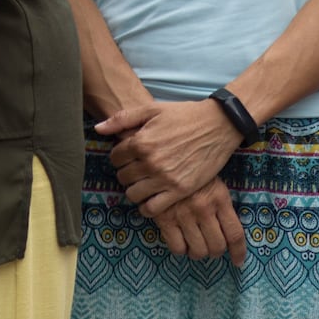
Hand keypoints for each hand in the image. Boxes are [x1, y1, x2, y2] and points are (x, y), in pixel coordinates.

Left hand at [103, 97, 242, 217]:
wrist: (220, 124)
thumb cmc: (184, 115)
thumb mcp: (151, 110)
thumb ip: (122, 119)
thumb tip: (98, 129)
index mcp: (140, 142)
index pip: (115, 158)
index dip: (120, 156)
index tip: (130, 155)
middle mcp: (150, 162)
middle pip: (122, 177)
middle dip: (126, 173)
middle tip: (137, 169)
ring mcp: (166, 178)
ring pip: (133, 194)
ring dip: (135, 190)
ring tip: (143, 183)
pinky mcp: (181, 190)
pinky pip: (153, 208)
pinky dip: (147, 207)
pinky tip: (151, 198)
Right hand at [150, 178, 246, 265]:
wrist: (161, 160)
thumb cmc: (191, 175)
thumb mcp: (213, 184)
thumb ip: (221, 207)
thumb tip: (228, 234)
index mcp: (219, 199)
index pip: (235, 234)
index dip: (238, 252)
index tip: (237, 261)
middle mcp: (203, 209)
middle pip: (217, 247)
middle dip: (214, 252)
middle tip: (210, 247)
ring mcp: (183, 215)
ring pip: (198, 250)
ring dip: (197, 252)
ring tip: (194, 246)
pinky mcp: (163, 218)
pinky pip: (176, 247)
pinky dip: (180, 250)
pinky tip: (179, 242)